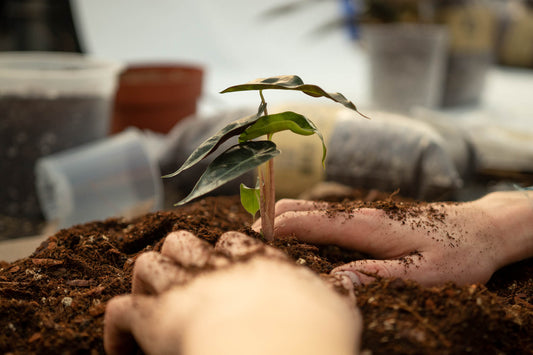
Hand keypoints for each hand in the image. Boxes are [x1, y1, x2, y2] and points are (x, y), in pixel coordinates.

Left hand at [104, 231, 361, 354]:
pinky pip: (118, 311)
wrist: (272, 354)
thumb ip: (337, 292)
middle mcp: (214, 268)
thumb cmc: (309, 338)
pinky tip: (125, 349)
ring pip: (147, 263)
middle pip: (183, 239)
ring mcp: (180, 289)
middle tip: (184, 280)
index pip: (232, 241)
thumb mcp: (336, 310)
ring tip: (153, 302)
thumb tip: (350, 280)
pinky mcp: (151, 318)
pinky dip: (117, 331)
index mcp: (255, 262)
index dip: (225, 254)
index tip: (225, 267)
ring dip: (147, 282)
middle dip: (180, 256)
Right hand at [253, 191, 532, 285]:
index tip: (258, 230)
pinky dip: (309, 220)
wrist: (484, 229)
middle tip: (250, 226)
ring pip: (321, 212)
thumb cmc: (459, 253)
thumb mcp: (426, 273)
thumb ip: (382, 274)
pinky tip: (301, 226)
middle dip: (281, 217)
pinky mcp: (373, 220)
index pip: (319, 225)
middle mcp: (365, 216)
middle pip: (313, 212)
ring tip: (265, 222)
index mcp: (373, 228)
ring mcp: (369, 216)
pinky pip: (332, 218)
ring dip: (291, 216)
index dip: (287, 226)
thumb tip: (340, 278)